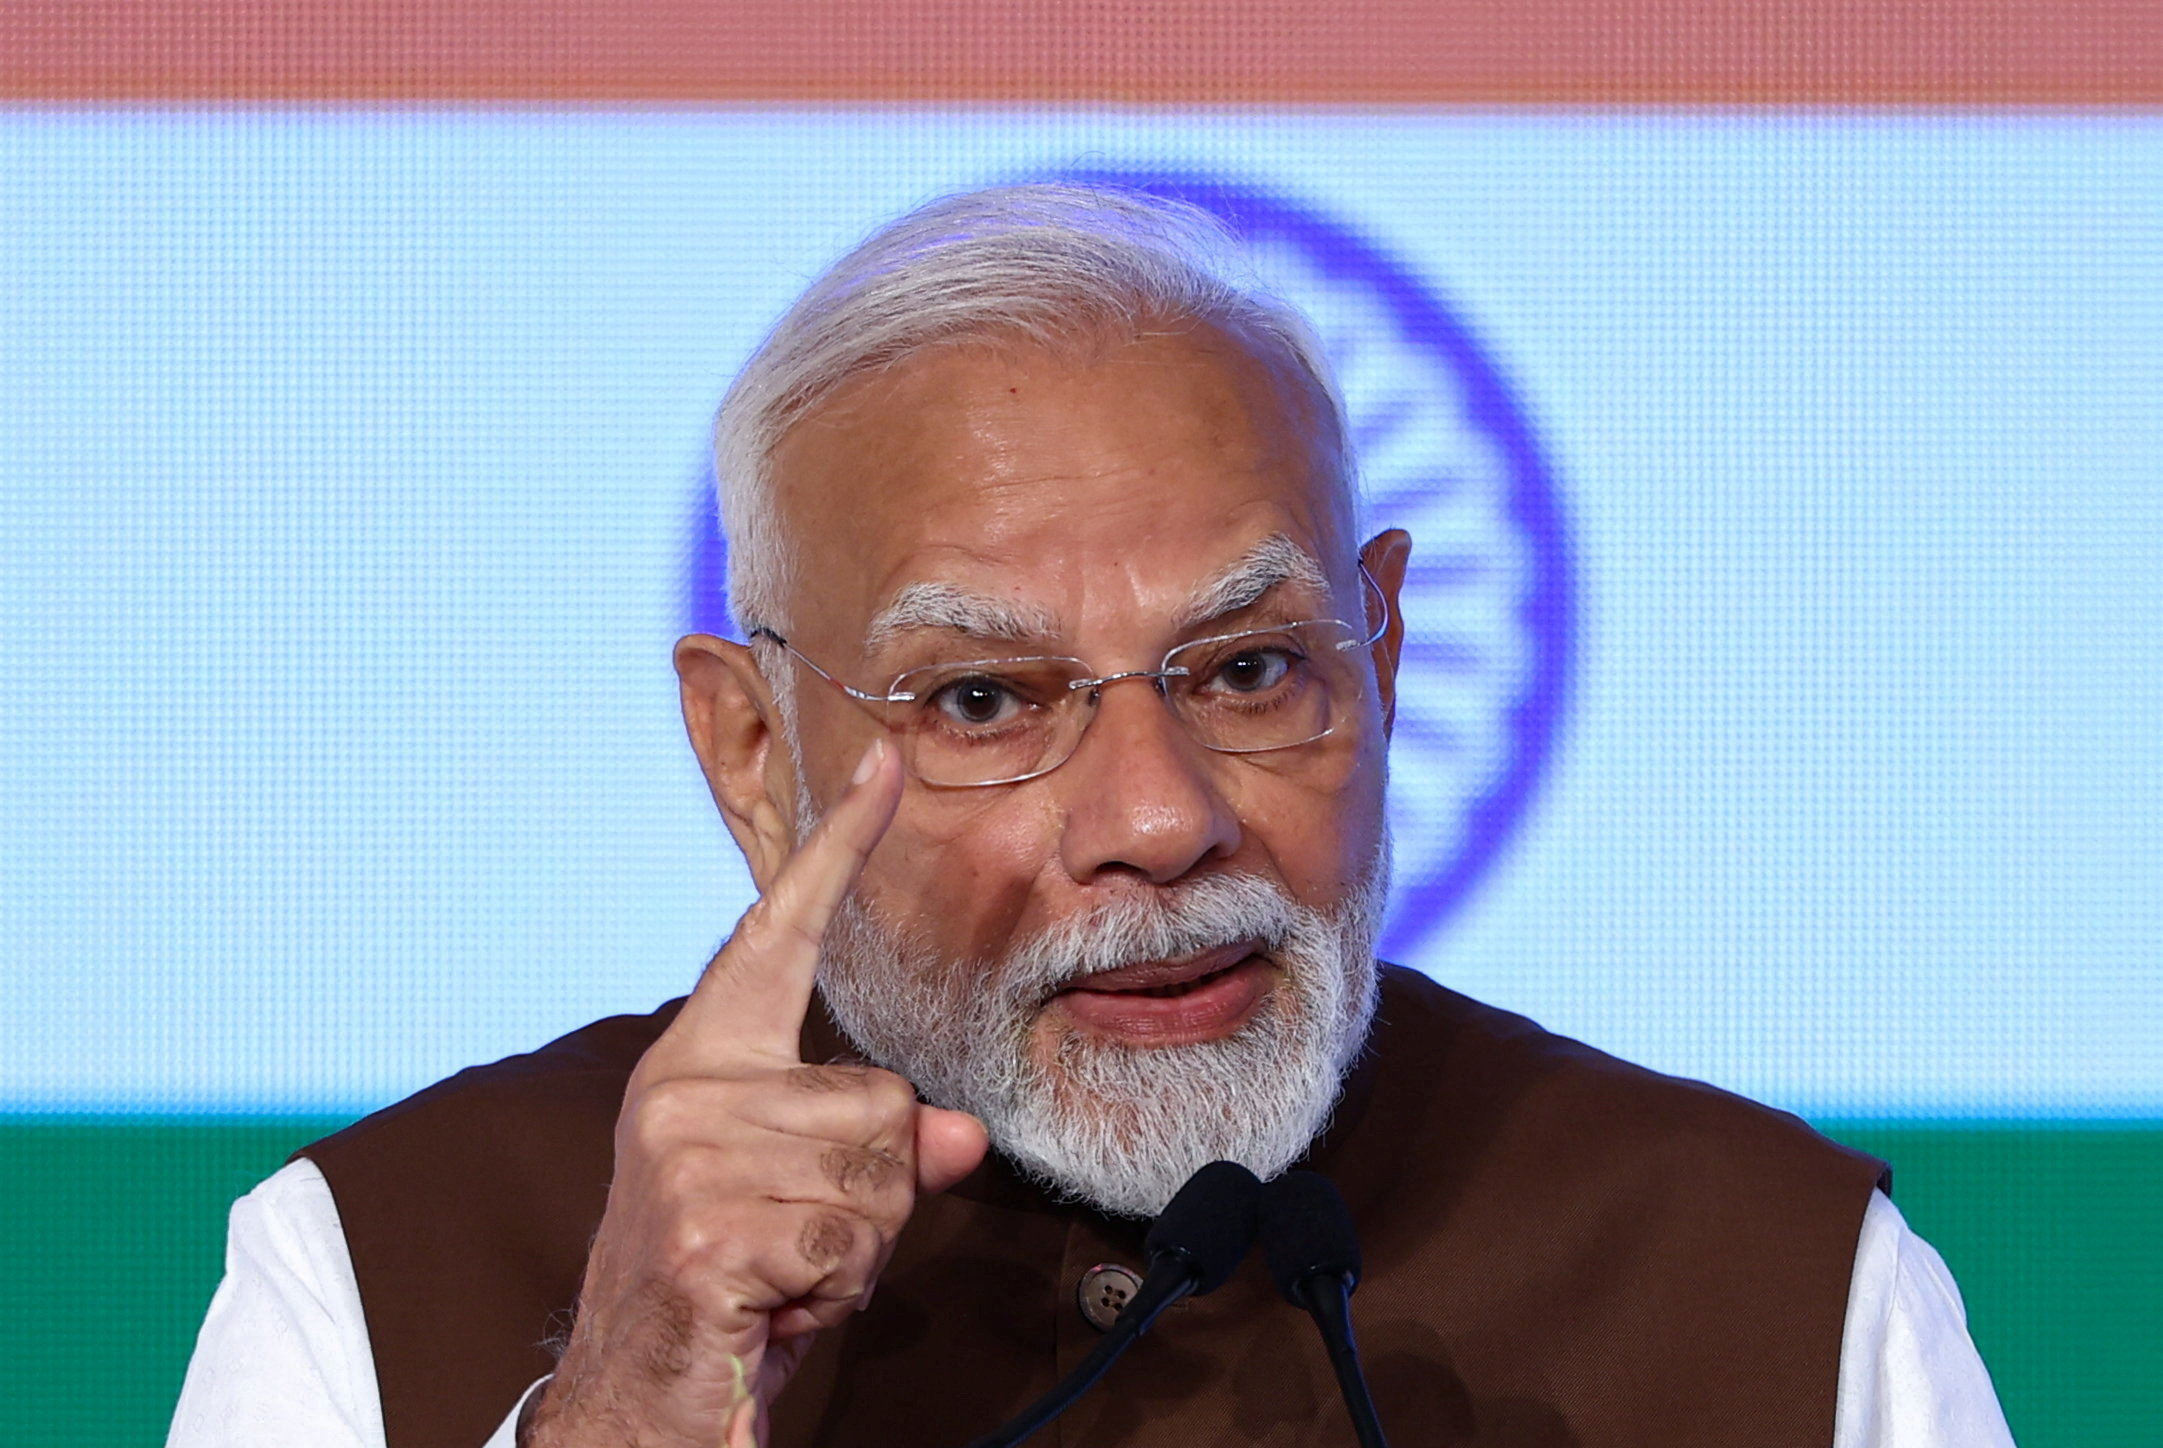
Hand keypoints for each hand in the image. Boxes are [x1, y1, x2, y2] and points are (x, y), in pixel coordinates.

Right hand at [523, 739, 988, 1446]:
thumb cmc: (733, 1280)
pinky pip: (853, 1241)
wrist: (638, 1397)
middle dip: (873, 1193)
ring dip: (858, 1247)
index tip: (883, 760)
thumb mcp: (814, 1195)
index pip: (781, 935)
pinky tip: (775, 1303)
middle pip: (881, 1103)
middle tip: (802, 1240)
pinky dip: (839, 1290)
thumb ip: (884, 1146)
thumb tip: (960, 1138)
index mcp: (704, 1058)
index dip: (837, 848)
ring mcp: (689, 1159)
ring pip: (879, 1173)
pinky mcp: (707, 1234)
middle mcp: (686, 1089)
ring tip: (785, 1269)